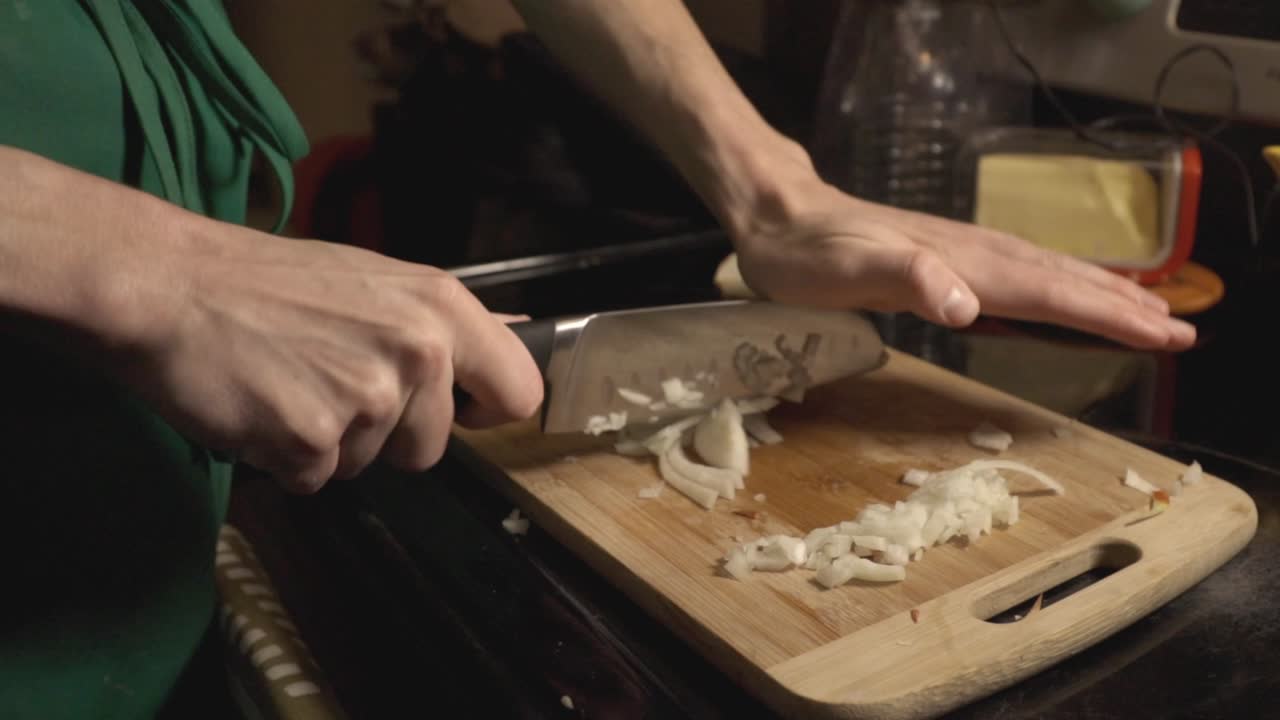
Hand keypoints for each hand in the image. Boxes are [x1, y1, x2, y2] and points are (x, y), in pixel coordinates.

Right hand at [113, 231, 542, 492]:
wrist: (168, 285)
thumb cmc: (267, 281)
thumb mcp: (376, 280)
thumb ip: (441, 323)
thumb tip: (520, 333)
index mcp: (442, 307)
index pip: (520, 390)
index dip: (488, 411)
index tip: (458, 410)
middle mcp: (417, 352)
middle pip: (433, 447)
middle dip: (387, 435)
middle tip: (331, 381)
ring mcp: (366, 399)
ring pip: (371, 464)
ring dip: (331, 442)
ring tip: (290, 381)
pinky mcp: (312, 441)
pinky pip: (316, 479)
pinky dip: (286, 457)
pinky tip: (262, 405)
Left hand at [733, 178, 1194, 350]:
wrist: (780, 218)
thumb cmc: (810, 253)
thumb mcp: (850, 268)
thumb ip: (910, 278)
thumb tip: (968, 307)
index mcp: (963, 264)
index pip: (1050, 291)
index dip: (1108, 315)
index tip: (1162, 335)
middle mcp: (973, 256)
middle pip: (1064, 281)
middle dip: (1124, 308)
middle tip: (1182, 333)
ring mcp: (963, 255)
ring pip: (1049, 274)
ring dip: (1102, 296)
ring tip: (1149, 313)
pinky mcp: (947, 260)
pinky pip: (1023, 275)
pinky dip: (1060, 287)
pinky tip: (1067, 294)